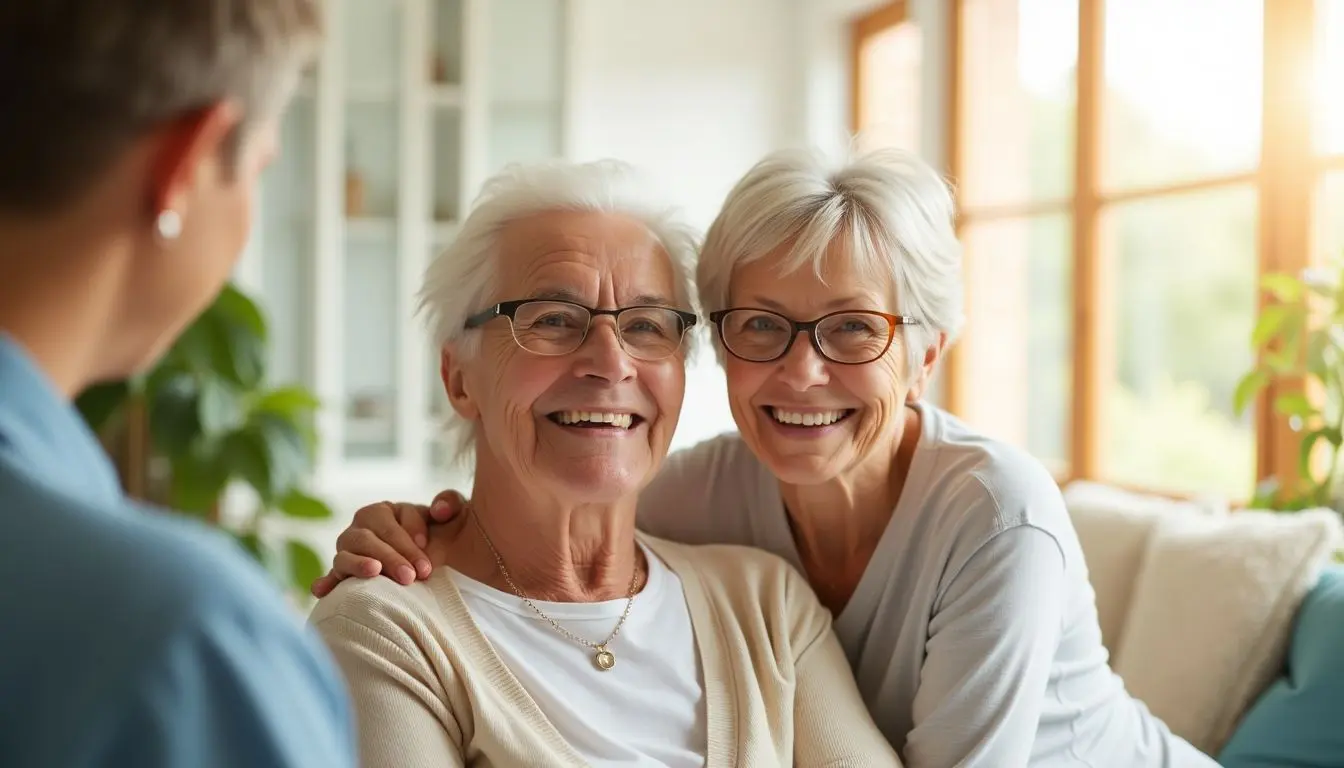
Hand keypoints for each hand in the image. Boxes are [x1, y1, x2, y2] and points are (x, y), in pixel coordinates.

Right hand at [309, 489, 467, 597]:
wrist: (438, 568)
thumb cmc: (442, 537)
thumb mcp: (453, 516)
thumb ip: (450, 502)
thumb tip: (438, 511)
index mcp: (384, 511)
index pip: (392, 519)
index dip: (410, 533)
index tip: (427, 549)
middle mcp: (361, 529)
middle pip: (369, 538)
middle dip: (393, 556)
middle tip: (413, 576)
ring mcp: (348, 552)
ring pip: (346, 555)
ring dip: (360, 564)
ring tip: (376, 572)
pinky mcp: (343, 575)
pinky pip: (331, 577)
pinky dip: (325, 582)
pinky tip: (321, 591)